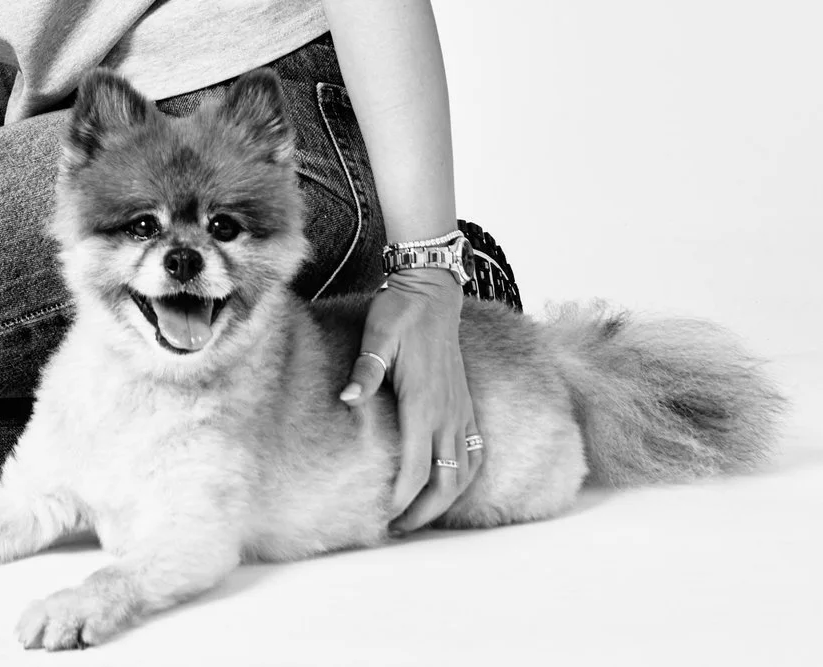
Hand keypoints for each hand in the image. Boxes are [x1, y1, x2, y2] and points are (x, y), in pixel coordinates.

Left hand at [339, 267, 479, 531]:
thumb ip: (365, 372)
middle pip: (446, 482)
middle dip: (424, 513)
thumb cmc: (400, 314)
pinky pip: (475, 452)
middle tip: (398, 529)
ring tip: (420, 516)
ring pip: (465, 472)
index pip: (419, 468)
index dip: (403, 499)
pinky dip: (466, 478)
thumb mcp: (376, 337)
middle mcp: (448, 414)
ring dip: (446, 501)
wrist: (433, 292)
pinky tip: (451, 487)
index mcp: (424, 403)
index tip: (385, 519)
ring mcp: (461, 410)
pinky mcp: (466, 404)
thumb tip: (347, 399)